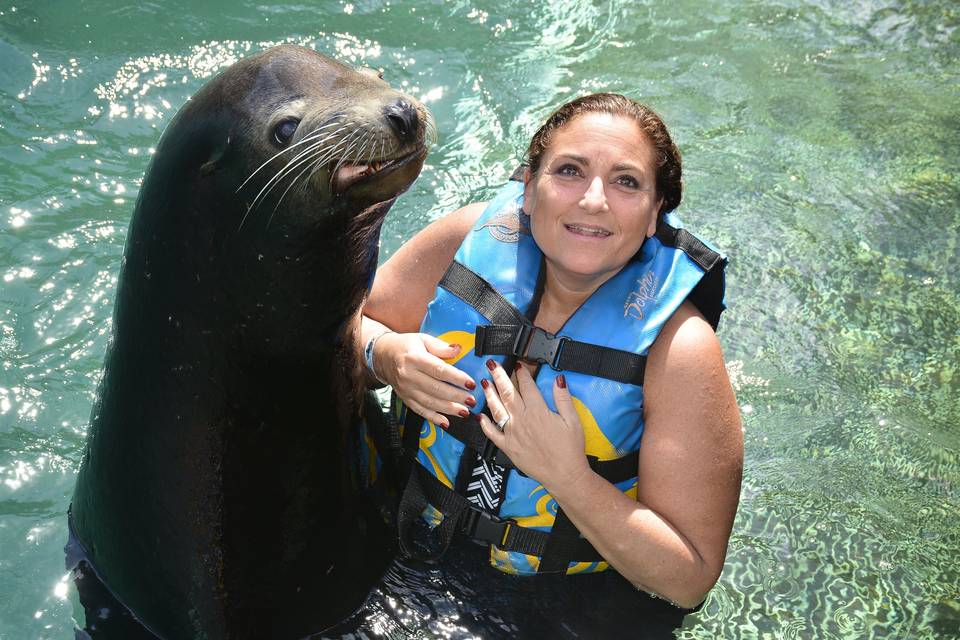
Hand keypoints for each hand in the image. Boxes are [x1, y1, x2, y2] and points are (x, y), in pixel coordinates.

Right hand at [374, 332, 476, 427]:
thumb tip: (458, 349)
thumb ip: (441, 346)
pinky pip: (420, 410)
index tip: (471, 383)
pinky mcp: (405, 398)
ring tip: (464, 411)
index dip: (456, 378)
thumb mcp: (423, 339)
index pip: (439, 370)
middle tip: (472, 400)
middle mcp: (408, 375)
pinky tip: (446, 421)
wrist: (383, 356)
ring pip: (429, 402)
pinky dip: (433, 418)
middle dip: (456, 396)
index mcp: (414, 358)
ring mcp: (406, 389)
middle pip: (436, 388)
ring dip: (448, 409)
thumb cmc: (406, 346)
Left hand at [476, 360, 590, 491]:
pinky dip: (485, 424)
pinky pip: (492, 434)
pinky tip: (480, 416)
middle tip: (491, 365)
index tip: (517, 364)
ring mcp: (513, 434)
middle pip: (507, 393)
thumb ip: (563, 398)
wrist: (564, 475)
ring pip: (497, 410)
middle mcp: (522, 420)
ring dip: (490, 395)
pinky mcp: (508, 447)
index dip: (521, 373)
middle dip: (498, 377)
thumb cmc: (570, 449)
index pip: (527, 386)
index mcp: (538, 411)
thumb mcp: (573, 420)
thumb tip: (559, 379)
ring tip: (484, 383)